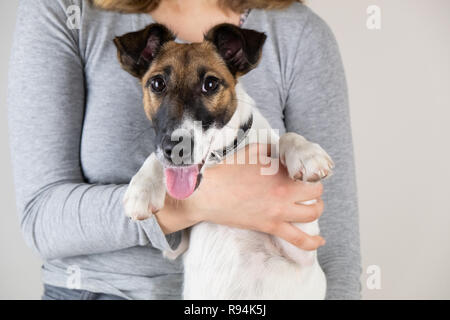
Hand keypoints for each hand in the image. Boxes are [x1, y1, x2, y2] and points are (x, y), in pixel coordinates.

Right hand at [185, 144, 324, 250]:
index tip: (305, 172)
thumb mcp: (252, 150)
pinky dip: (312, 242)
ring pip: (312, 213)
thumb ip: (273, 150)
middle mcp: (284, 191)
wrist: (207, 192)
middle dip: (315, 188)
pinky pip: (298, 239)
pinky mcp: (270, 226)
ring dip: (316, 208)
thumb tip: (284, 151)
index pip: (309, 171)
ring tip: (313, 205)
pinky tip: (320, 241)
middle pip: (316, 192)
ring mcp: (279, 211)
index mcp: (280, 171)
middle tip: (308, 187)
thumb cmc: (227, 169)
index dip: (309, 170)